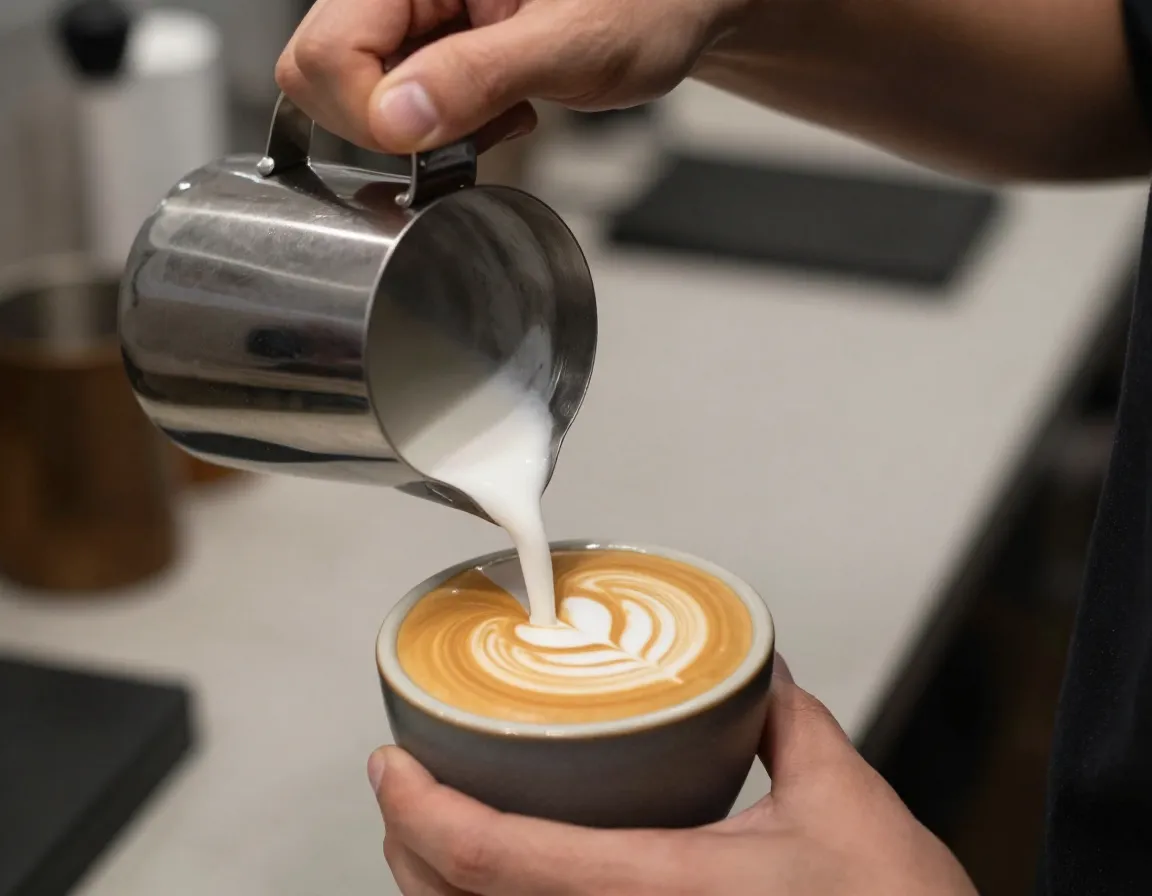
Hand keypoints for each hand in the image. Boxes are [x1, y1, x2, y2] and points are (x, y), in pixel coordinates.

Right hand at [275, 0, 745, 153]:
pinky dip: (438, 128)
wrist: (677, 4)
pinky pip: (394, 101)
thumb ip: (477, 76)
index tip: (439, 137)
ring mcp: (410, 13)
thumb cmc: (648, 1)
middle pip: (320, 73)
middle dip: (389, 126)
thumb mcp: (571, 42)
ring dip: (418, 130)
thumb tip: (395, 119)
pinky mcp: (427, 43)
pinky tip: (493, 110)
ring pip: (354, 94)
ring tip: (498, 110)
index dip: (371, 115)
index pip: (324, 52)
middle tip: (470, 125)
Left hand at [367, 660, 977, 894]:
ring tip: (433, 827)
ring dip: (436, 888)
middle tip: (402, 781)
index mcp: (655, 891)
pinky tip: (503, 883)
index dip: (420, 807)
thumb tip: (761, 678)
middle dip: (408, 845)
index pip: (494, 855)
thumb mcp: (847, 806)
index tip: (390, 762)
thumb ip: (793, 726)